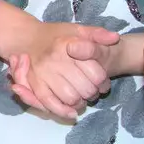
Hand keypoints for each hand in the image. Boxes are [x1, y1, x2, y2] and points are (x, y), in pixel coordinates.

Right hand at [5, 22, 119, 120]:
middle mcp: (54, 59)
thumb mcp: (79, 30)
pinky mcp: (34, 82)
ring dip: (79, 102)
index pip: (96, 74)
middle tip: (91, 91)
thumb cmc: (57, 35)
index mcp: (68, 44)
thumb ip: (97, 34)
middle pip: (85, 89)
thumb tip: (114, 38)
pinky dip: (62, 111)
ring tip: (81, 98)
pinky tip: (71, 113)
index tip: (102, 82)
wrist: (29, 37)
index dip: (103, 82)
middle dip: (92, 93)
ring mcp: (43, 72)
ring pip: (70, 98)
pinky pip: (49, 102)